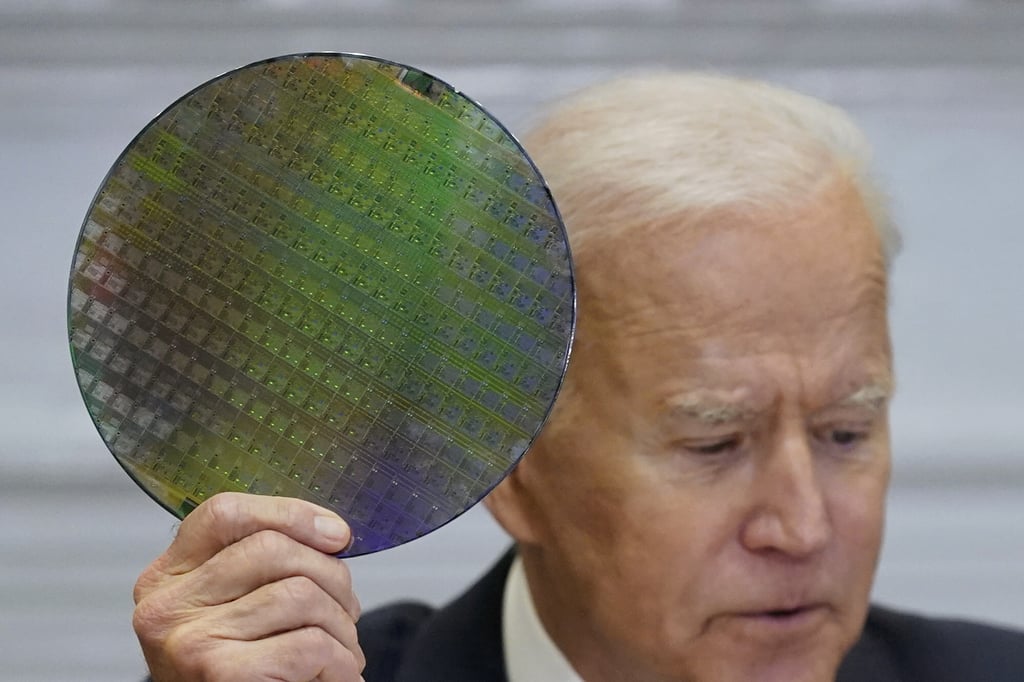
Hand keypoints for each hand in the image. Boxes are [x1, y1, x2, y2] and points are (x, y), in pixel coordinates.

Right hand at [132, 492, 364, 681]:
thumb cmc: (250, 670)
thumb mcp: (240, 609)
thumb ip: (268, 565)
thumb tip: (333, 533)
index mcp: (168, 578)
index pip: (224, 513)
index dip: (289, 513)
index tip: (336, 534)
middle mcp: (166, 607)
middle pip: (271, 548)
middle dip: (332, 577)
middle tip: (346, 613)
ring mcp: (187, 642)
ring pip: (299, 594)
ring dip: (342, 626)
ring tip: (342, 652)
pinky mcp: (218, 674)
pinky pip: (309, 644)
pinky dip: (341, 662)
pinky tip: (338, 675)